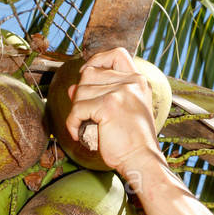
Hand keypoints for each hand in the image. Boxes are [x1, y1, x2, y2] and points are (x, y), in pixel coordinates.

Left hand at [64, 48, 163, 178]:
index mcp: (137, 82)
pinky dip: (73, 123)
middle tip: (84, 113)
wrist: (142, 160)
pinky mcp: (109, 105)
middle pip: (90, 74)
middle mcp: (131, 82)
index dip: (98, 59)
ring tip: (84, 126)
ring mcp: (121, 91)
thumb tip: (72, 87)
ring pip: (80, 91)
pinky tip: (78, 133)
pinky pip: (77, 109)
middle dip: (81, 93)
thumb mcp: (118, 113)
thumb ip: (99, 95)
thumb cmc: (131, 141)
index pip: (117, 54)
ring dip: (76, 111)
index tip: (88, 73)